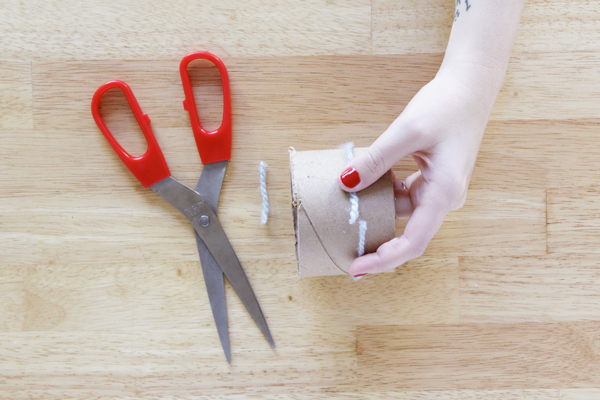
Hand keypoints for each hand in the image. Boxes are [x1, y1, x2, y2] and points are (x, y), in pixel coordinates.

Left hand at [338, 65, 497, 275]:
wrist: (470, 87)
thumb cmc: (446, 106)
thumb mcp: (406, 131)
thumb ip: (376, 159)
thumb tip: (345, 183)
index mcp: (444, 194)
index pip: (413, 242)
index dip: (384, 259)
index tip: (356, 269)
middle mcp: (445, 199)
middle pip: (408, 234)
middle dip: (377, 243)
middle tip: (345, 251)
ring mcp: (440, 191)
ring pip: (403, 213)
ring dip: (378, 214)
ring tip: (348, 211)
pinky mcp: (433, 180)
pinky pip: (404, 196)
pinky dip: (384, 194)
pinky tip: (366, 184)